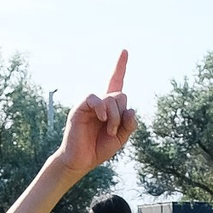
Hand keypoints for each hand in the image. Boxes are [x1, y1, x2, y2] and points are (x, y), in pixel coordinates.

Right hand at [58, 50, 135, 174]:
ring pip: (110, 98)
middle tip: (114, 130)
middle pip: (120, 94)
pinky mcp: (80, 108)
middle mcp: (100, 103)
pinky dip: (102, 109)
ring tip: (108, 131)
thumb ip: (128, 125)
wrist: (80, 161)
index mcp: (109, 108)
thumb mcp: (120, 138)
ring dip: (114, 117)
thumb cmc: (98, 148)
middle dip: (122, 114)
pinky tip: (102, 120)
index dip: (120, 67)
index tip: (125, 51)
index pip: (116, 83)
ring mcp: (89, 105)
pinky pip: (94, 98)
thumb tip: (131, 110)